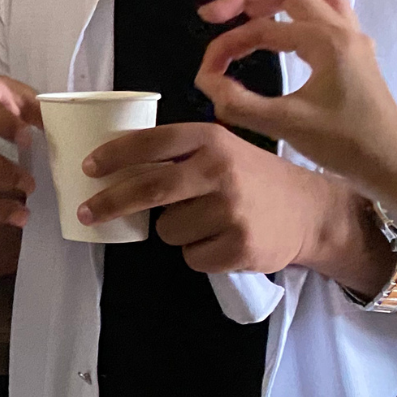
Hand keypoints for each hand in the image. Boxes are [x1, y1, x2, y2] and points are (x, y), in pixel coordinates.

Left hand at [80, 123, 361, 275]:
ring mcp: (231, 211)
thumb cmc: (252, 177)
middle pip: (147, 189)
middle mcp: (220, 171)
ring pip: (166, 229)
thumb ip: (179, 152)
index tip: (88, 169)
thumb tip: (114, 167)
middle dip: (108, 203)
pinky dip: (196, 252)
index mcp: (210, 139)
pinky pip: (190, 256)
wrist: (311, 211)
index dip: (113, 156)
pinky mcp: (240, 247)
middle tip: (86, 212)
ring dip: (172, 230)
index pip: (149, 143)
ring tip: (203, 221)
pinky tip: (220, 240)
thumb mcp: (221, 148)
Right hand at [196, 0, 396, 236]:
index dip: (225, 47)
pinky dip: (299, 13)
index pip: (261, 30)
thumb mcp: (285, 125)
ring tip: (248, 13)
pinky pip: (327, 13)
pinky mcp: (356, 52)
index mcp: (326, 41)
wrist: (393, 165)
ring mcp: (353, 39)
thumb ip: (238, 102)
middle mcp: (342, 30)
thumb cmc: (344, 144)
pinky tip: (286, 30)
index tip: (205, 74)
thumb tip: (206, 81)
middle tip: (213, 16)